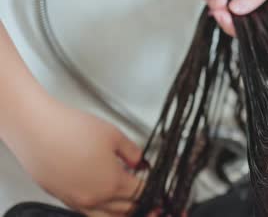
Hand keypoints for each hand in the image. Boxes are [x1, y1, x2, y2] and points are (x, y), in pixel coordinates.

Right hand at [4, 100, 143, 215]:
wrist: (37, 130)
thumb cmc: (71, 130)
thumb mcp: (114, 135)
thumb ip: (133, 152)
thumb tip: (141, 163)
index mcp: (112, 184)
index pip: (141, 193)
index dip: (153, 189)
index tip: (158, 187)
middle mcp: (94, 198)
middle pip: (126, 209)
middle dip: (141, 203)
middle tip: (150, 198)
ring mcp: (76, 201)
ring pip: (107, 215)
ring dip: (122, 210)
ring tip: (130, 201)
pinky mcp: (62, 198)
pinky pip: (88, 211)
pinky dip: (101, 208)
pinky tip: (104, 196)